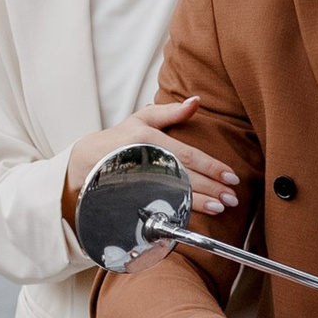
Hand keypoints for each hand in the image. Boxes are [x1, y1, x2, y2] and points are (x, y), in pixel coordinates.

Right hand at [64, 98, 240, 223]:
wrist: (85, 161)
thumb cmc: (119, 139)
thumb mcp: (143, 119)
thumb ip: (172, 112)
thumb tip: (197, 101)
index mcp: (149, 140)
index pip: (188, 155)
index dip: (212, 167)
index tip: (232, 177)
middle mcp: (144, 160)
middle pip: (185, 176)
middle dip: (212, 188)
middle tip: (232, 197)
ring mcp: (137, 180)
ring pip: (173, 193)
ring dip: (199, 202)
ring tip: (219, 208)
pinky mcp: (130, 196)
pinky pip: (158, 205)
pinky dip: (177, 212)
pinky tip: (192, 217)